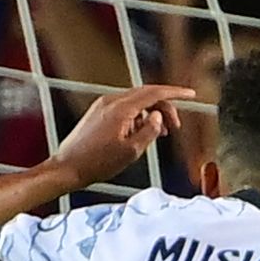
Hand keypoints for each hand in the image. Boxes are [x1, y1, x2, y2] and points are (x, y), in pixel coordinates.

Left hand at [46, 84, 188, 190]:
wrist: (69, 166)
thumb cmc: (97, 162)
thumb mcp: (132, 150)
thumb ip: (150, 131)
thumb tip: (159, 118)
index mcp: (120, 109)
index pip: (153, 93)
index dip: (175, 93)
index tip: (190, 95)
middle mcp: (110, 102)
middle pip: (146, 95)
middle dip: (165, 107)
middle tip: (176, 126)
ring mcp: (103, 106)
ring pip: (136, 101)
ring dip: (152, 113)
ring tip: (162, 132)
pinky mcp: (99, 113)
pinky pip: (126, 108)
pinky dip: (140, 116)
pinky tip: (143, 132)